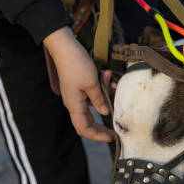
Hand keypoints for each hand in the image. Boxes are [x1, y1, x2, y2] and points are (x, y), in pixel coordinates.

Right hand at [43, 27, 114, 141]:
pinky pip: (95, 92)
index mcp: (75, 105)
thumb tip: (105, 113)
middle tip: (118, 128)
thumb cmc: (76, 64)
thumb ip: (99, 99)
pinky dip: (103, 87)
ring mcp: (77, 94)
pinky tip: (108, 75)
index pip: (84, 128)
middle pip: (90, 121)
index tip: (112, 137)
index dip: (98, 136)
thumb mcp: (92, 83)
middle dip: (104, 124)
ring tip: (112, 84)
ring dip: (106, 96)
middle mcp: (75, 103)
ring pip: (96, 104)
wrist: (65, 47)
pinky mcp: (81, 86)